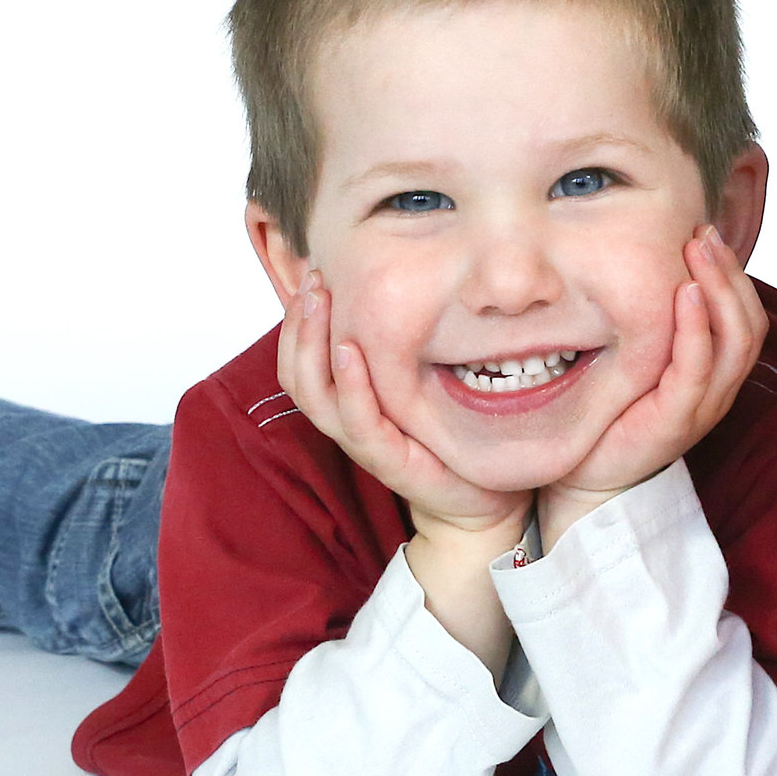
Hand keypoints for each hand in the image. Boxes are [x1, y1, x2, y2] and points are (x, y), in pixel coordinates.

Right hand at [279, 271, 530, 538]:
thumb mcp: (418, 387)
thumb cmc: (448, 439)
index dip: (296, 320)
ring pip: (315, 393)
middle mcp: (346, 423)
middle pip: (297, 372)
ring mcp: (363, 442)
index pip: (299, 361)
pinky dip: (349, 384)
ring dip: (312, 343)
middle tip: (313, 279)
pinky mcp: (387, 459)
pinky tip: (349, 350)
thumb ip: (401, 354)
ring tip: (319, 302)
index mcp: (347, 405)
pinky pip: (356, 419)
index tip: (313, 274)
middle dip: (298, 322)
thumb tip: (401, 296)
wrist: (480, 502)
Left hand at [538, 226, 767, 544]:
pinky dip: (697, 328)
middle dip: (730, 273)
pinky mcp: (676, 421)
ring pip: (736, 341)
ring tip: (699, 251)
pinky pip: (698, 368)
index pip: (745, 318)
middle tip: (703, 232)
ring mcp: (701, 407)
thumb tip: (636, 267)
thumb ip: (651, 327)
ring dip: (721, 289)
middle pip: (749, 324)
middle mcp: (717, 390)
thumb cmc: (608, 417)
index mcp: (713, 375)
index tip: (706, 232)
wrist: (584, 481)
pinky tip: (685, 293)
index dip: (734, 275)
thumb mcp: (636, 362)